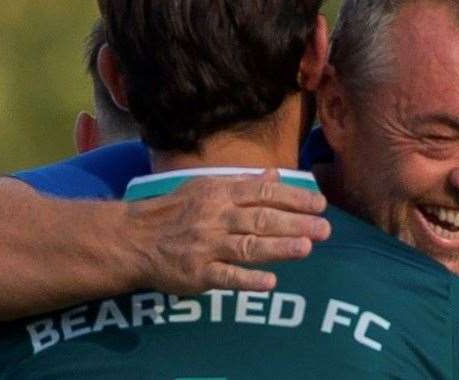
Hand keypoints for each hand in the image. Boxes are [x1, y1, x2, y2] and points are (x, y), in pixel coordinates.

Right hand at [123, 169, 329, 293]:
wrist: (134, 238)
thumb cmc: (175, 211)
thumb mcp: (205, 188)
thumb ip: (242, 183)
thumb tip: (276, 174)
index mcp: (219, 194)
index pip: (262, 193)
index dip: (293, 198)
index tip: (319, 203)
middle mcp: (215, 218)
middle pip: (260, 219)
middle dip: (295, 223)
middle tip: (324, 229)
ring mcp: (206, 246)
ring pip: (247, 246)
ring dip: (278, 247)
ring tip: (306, 248)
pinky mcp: (197, 274)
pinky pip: (225, 277)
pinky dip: (247, 280)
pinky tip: (270, 282)